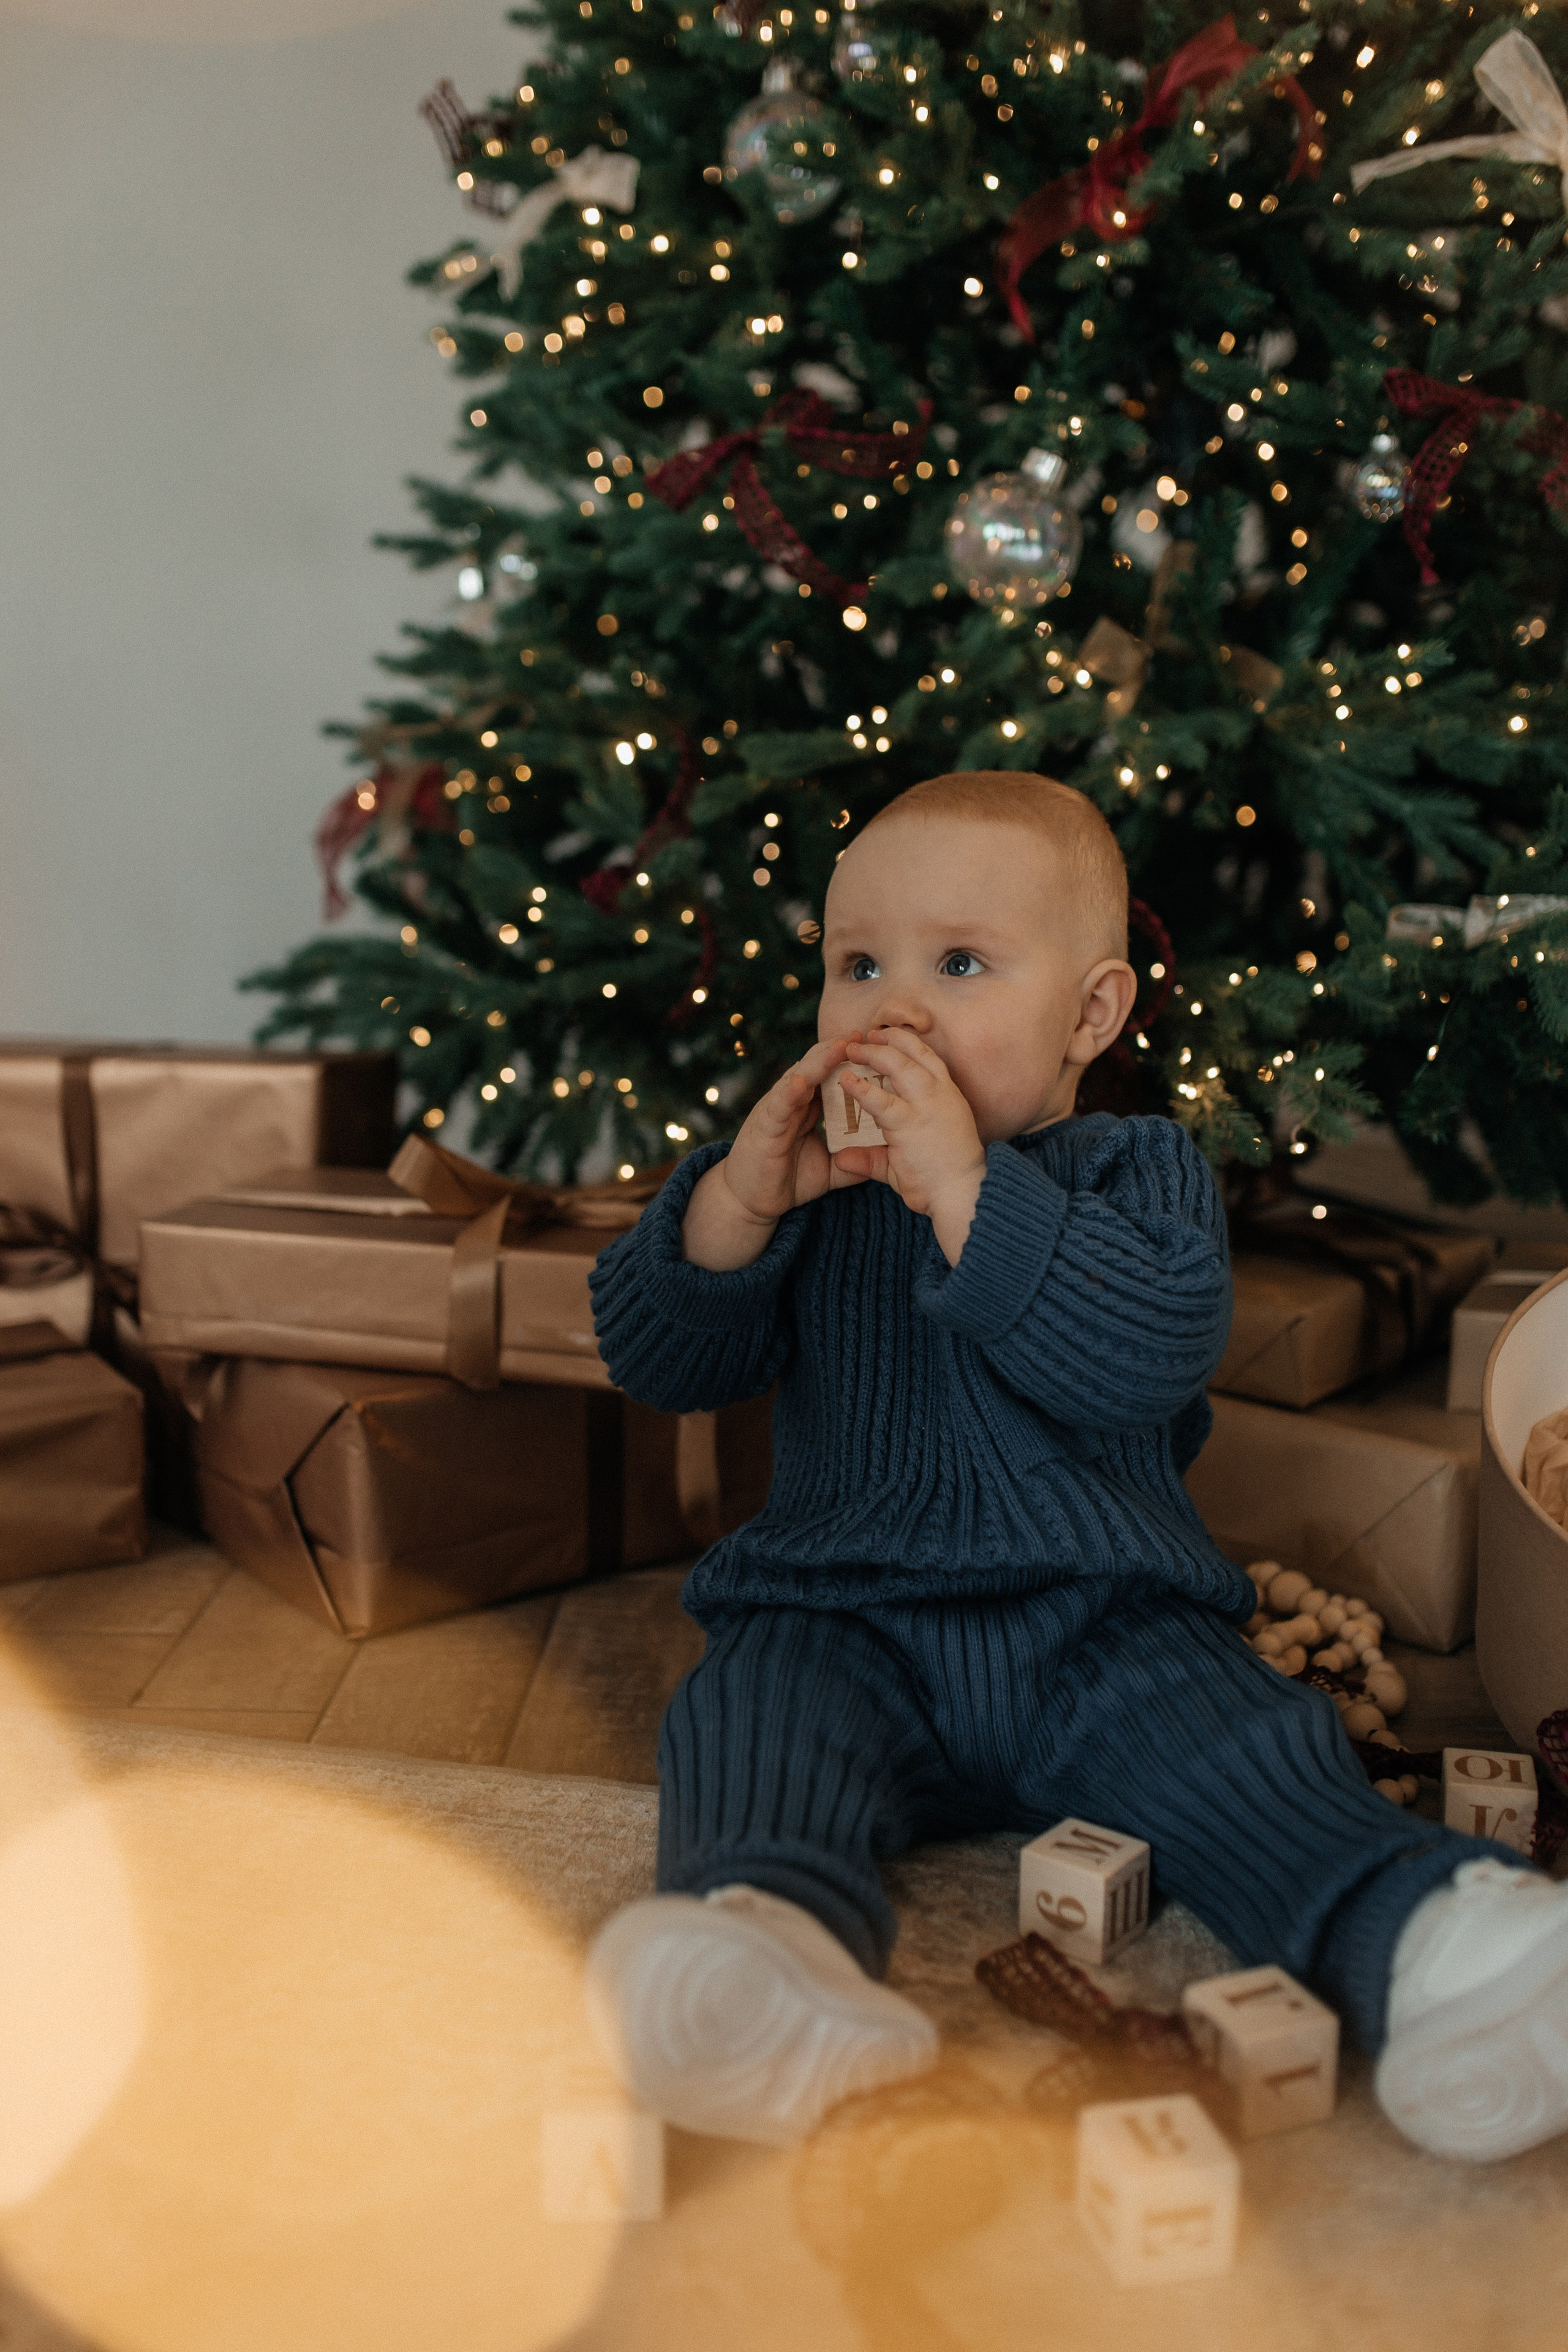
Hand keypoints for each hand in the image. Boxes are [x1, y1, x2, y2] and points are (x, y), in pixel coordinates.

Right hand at [681, 1036, 867, 1270]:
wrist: (750, 1200)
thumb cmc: (787, 1179)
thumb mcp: (830, 1168)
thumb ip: (854, 1159)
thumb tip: (886, 1156)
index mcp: (809, 1106)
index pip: (831, 1075)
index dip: (850, 1060)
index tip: (875, 1046)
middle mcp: (792, 1101)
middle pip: (816, 1067)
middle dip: (837, 1049)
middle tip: (860, 1034)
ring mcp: (776, 1110)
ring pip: (798, 1078)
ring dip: (818, 1062)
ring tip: (839, 1046)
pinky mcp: (763, 1126)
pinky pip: (778, 1105)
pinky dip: (788, 1092)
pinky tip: (800, 1081)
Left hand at [839, 1028, 985, 1264]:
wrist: (964, 1195)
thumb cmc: (944, 1178)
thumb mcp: (910, 1157)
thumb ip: (874, 1154)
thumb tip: (842, 1157)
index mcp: (948, 1095)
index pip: (928, 1057)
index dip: (906, 1042)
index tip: (886, 1037)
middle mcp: (940, 1093)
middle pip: (912, 1052)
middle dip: (886, 1040)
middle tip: (863, 1038)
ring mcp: (926, 1105)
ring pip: (897, 1065)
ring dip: (872, 1054)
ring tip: (850, 1049)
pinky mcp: (909, 1123)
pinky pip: (880, 1100)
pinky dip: (860, 1088)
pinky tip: (844, 1080)